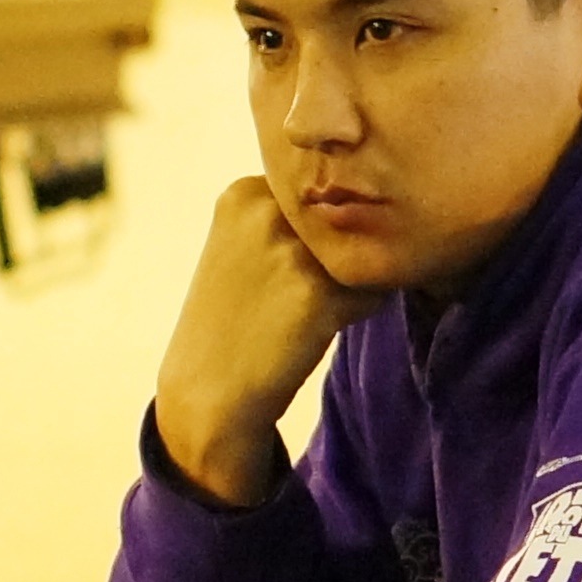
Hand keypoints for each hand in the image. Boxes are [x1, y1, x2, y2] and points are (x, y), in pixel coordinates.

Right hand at [154, 177, 382, 506]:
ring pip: (363, 252)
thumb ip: (289, 213)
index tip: (288, 265)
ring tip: (308, 310)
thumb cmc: (231, 319)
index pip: (322, 189)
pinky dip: (358, 312)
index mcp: (245, 192)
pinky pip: (374, 291)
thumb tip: (367, 201)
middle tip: (299, 291)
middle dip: (341, 251)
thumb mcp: (242, 244)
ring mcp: (292, 250)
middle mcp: (267, 210)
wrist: (208, 392)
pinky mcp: (319, 293)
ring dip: (353, 282)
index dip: (320, 231)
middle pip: (347, 216)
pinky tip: (317, 328)